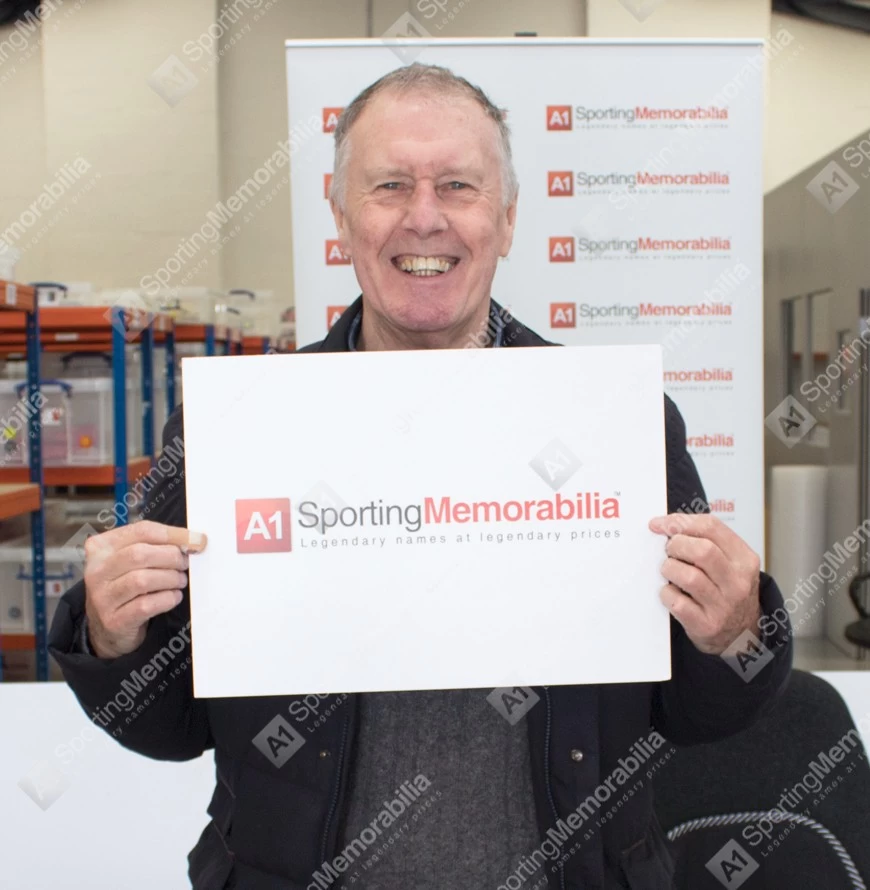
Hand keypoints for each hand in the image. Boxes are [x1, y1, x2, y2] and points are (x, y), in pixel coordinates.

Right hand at [83, 520, 206, 658]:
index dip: (173, 534)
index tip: (195, 539)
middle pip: (140, 554)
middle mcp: (96, 571)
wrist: (108, 629)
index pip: (141, 531)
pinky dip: (167, 599)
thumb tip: (191, 539)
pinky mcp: (114, 620)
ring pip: (142, 580)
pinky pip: (146, 605)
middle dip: (171, 557)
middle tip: (185, 564)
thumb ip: (154, 546)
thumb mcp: (131, 562)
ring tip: (180, 581)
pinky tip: (173, 597)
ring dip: (170, 578)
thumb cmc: (126, 587)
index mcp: (101, 548)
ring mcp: (102, 597)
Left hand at [649, 513, 760, 654]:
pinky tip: (670, 592)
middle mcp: (738, 582)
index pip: (711, 527)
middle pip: (702, 550)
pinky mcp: (707, 625)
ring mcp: (724, 606)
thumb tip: (665, 524)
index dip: (680, 521)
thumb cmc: (726, 590)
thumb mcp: (729, 562)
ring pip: (688, 576)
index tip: (660, 524)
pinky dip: (666, 593)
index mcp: (744, 559)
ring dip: (669, 569)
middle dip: (676, 545)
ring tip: (669, 572)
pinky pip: (677, 602)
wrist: (740, 633)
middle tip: (668, 551)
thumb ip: (705, 541)